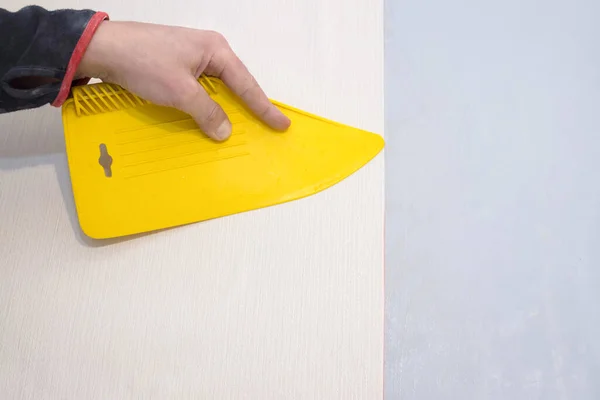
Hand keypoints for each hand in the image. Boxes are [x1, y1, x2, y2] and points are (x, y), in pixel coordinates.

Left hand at [77, 21, 290, 140]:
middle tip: (267, 124)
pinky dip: (207, 104)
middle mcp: (207, 51)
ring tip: (242, 124)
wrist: (103, 49)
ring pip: (217, 87)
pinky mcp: (175, 65)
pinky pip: (201, 88)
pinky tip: (208, 116)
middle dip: (249, 105)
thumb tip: (225, 132)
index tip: (281, 124)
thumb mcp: (180, 91)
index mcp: (215, 50)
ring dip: (225, 106)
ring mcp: (190, 57)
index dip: (264, 107)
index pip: (246, 84)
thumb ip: (207, 112)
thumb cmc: (144, 63)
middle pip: (235, 84)